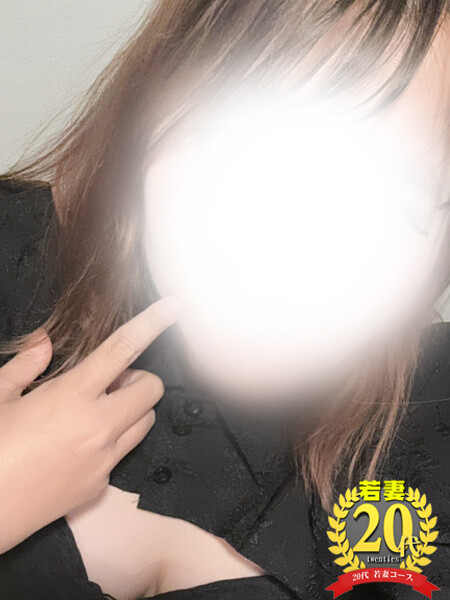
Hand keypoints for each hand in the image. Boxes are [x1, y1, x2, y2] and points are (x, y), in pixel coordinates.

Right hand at [0, 297, 179, 553]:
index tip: (173, 307)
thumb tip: (44, 342)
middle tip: (109, 383)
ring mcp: (103, 460)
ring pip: (145, 423)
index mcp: (71, 397)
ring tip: (97, 413)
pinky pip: (122, 454)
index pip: (122, 351)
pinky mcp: (99, 487)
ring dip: (131, 409)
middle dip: (138, 380)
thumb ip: (26, 365)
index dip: (151, 325)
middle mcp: (97, 428)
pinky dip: (112, 443)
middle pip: (152, 390)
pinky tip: (77, 448)